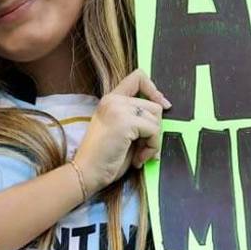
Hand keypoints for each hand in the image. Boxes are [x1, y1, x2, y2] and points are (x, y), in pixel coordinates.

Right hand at [72, 69, 171, 193]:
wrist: (86, 173)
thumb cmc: (105, 158)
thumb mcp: (122, 131)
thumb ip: (137, 118)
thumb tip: (164, 111)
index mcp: (111, 100)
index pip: (137, 77)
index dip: (154, 89)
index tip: (163, 105)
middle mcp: (114, 100)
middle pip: (155, 106)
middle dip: (154, 131)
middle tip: (142, 149)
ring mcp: (119, 109)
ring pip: (156, 119)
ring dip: (153, 141)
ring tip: (139, 155)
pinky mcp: (125, 122)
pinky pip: (154, 131)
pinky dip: (152, 148)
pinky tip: (138, 159)